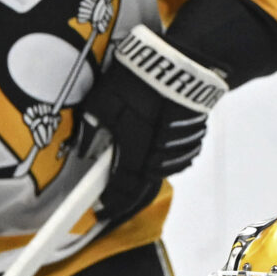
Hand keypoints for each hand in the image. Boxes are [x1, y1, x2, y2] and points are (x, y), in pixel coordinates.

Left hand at [75, 24, 228, 226]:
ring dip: (147, 178)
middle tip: (116, 203)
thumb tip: (83, 150)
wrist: (178, 63)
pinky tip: (158, 154)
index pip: (123, 190)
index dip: (112, 205)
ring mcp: (178, 148)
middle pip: (144, 190)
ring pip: (162, 173)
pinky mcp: (193, 134)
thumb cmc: (136, 82)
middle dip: (129, 200)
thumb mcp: (102, 102)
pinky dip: (167, 161)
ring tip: (133, 174)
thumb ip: (90, 130)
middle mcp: (158, 158)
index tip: (102, 212)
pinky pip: (180, 157)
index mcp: (134, 155)